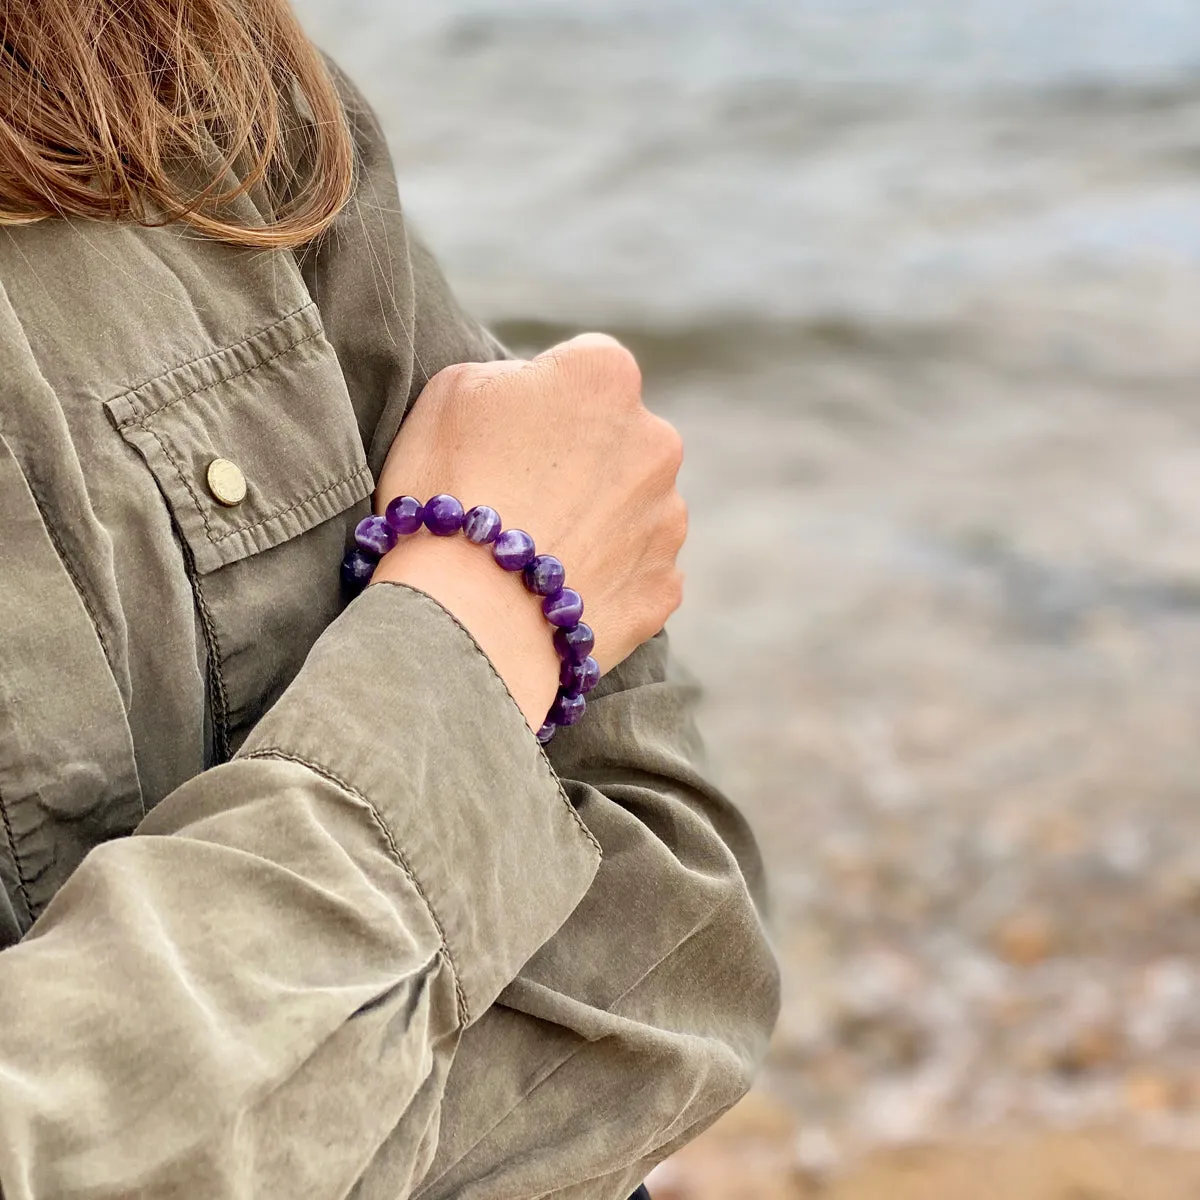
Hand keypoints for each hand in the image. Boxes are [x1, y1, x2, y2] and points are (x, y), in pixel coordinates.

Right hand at [372, 335, 686, 726]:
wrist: (470, 616)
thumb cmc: (448, 491)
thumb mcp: (449, 392)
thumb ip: (506, 376)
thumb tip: (531, 394)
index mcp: (605, 376)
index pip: (582, 366)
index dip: (541, 401)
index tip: (507, 437)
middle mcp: (656, 440)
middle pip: (617, 439)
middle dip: (579, 461)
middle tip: (518, 500)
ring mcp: (667, 518)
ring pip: (633, 507)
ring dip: (595, 521)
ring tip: (534, 555)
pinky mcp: (664, 586)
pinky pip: (637, 572)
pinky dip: (604, 579)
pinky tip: (555, 593)